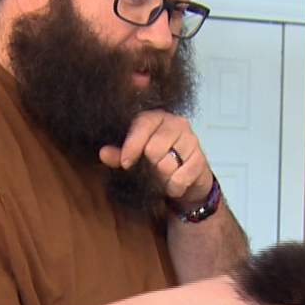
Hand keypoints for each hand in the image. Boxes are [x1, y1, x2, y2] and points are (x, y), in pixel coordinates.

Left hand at [99, 110, 213, 205]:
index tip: (125, 163)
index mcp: (156, 117)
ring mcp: (191, 139)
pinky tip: (175, 185)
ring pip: (167, 165)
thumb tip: (103, 153)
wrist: (189, 178)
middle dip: (150, 166)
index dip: (132, 146)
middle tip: (152, 171)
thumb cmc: (157, 162)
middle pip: (153, 149)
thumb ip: (118, 155)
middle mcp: (175, 123)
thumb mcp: (135, 158)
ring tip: (163, 178)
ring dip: (162, 179)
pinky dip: (174, 187)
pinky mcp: (200, 158)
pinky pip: (180, 178)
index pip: (142, 125)